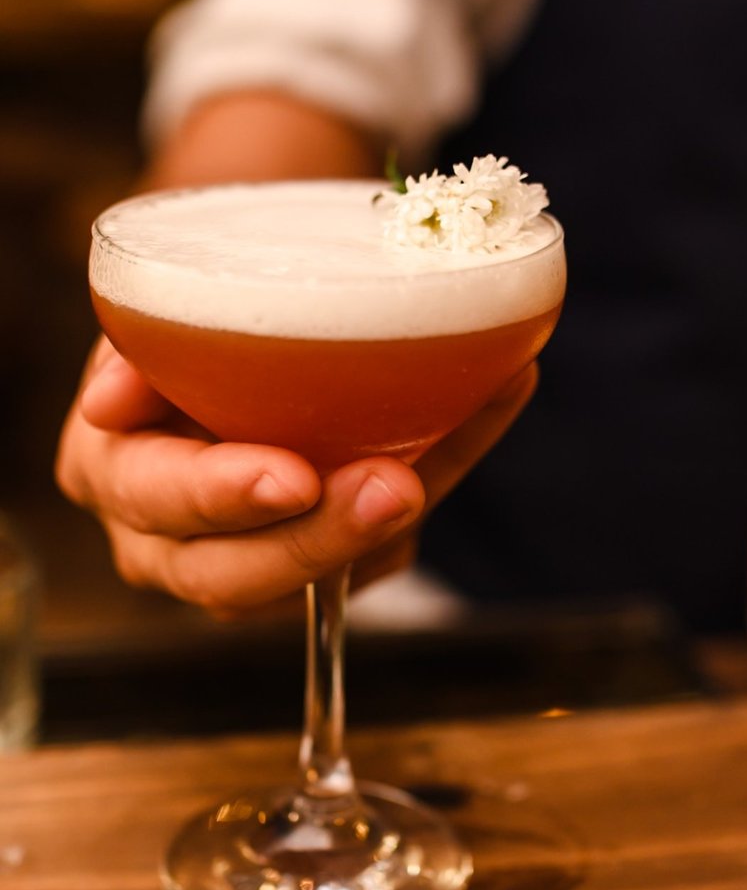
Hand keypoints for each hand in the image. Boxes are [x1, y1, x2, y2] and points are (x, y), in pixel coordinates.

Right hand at [56, 338, 535, 616]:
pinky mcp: (320, 559)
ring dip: (388, 523)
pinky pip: (382, 542)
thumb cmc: (181, 313)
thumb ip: (136, 349)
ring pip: (315, 579)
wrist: (230, 311)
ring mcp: (246, 558)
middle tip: (396, 487)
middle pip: (235, 572)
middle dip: (320, 537)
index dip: (222, 496)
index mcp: (112, 470)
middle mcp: (166, 536)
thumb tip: (112, 398)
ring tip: (441, 463)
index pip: (160, 499)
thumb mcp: (147, 310)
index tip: (293, 476)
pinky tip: (492, 398)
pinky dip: (444, 466)